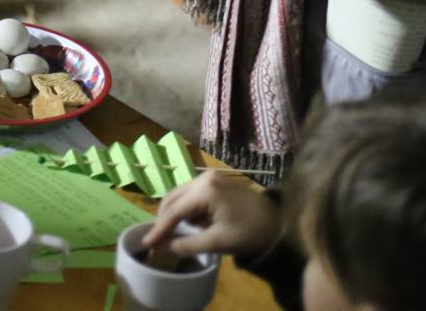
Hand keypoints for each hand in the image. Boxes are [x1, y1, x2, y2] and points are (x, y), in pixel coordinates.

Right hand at [145, 170, 281, 259]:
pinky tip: (187, 224)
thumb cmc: (249, 232)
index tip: (147, 244)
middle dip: (163, 219)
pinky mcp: (215, 181)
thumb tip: (163, 248)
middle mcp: (204, 178)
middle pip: (173, 198)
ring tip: (169, 233)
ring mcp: (210, 177)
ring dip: (173, 213)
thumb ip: (187, 244)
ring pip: (180, 195)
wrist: (278, 223)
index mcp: (205, 190)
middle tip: (157, 239)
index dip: (159, 229)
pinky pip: (191, 194)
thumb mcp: (218, 242)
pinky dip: (185, 209)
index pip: (174, 210)